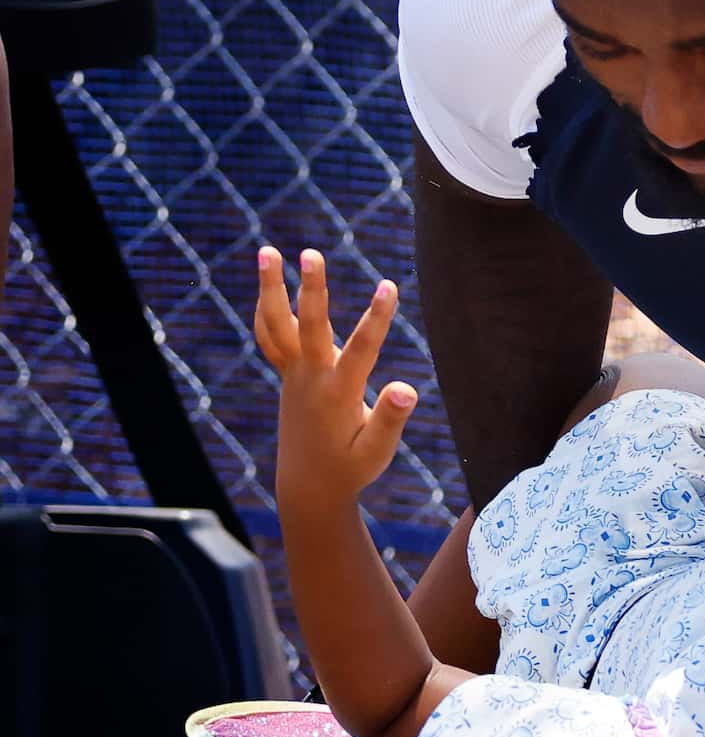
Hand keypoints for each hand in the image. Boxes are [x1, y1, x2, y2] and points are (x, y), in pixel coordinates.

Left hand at [255, 247, 415, 505]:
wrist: (309, 486)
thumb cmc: (350, 469)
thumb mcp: (376, 452)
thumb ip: (389, 419)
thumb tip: (407, 389)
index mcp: (338, 395)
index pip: (362, 350)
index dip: (377, 318)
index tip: (390, 286)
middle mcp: (312, 379)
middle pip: (309, 327)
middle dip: (312, 289)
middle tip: (311, 253)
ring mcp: (295, 375)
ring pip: (278, 325)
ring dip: (271, 288)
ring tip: (266, 250)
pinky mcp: (288, 376)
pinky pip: (271, 338)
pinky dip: (267, 311)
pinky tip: (268, 285)